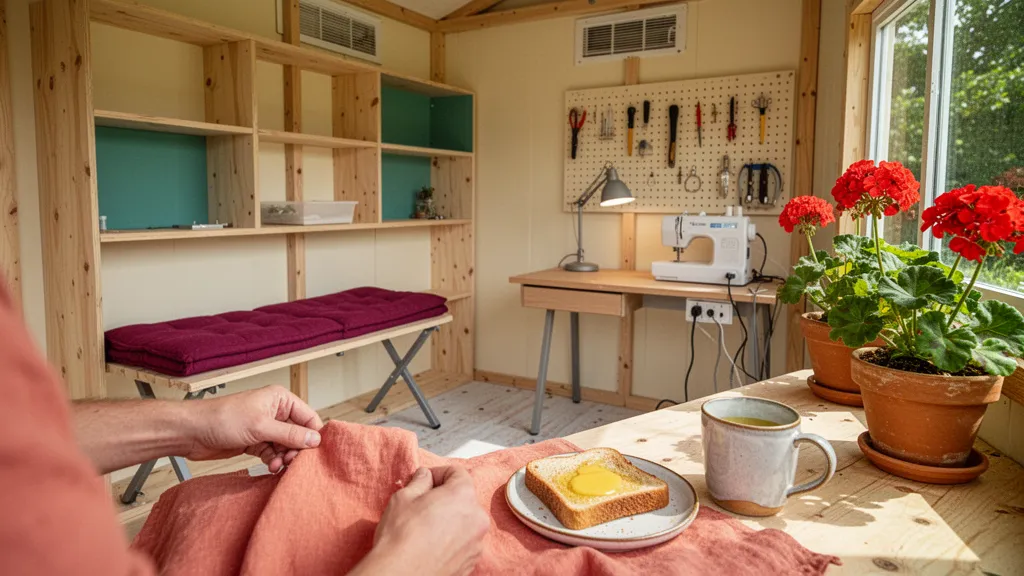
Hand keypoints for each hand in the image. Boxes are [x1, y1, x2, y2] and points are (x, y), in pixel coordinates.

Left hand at [186, 385, 323, 472]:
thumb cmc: (222, 419)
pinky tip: (269, 466)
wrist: (192, 432)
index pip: (308, 417)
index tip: (314, 453)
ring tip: (276, 465)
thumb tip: (314, 440)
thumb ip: (290, 434)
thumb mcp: (261, 427)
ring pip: (285, 446)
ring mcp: (264, 427)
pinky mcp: (255, 441)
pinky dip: (272, 460)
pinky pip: (272, 452)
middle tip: (290, 462)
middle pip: (298, 434)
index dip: (313, 435)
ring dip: (283, 457)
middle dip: (296, 449)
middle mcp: (275, 412)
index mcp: (280, 399)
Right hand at [352, 466, 488, 575]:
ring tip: (425, 527)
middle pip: (463, 498)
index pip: (457, 472)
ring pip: (464, 521)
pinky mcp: (471, 562)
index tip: (426, 480)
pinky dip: (451, 539)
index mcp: (463, 496)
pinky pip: (463, 542)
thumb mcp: (403, 497)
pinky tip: (431, 544)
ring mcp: (476, 543)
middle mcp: (476, 518)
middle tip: (422, 504)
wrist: (402, 575)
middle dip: (444, 497)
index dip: (438, 473)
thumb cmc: (401, 538)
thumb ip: (419, 481)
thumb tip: (425, 476)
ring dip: (449, 519)